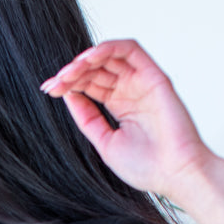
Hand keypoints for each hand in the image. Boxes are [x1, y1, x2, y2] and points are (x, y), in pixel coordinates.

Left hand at [41, 39, 213, 199]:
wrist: (175, 174)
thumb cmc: (147, 167)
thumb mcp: (105, 142)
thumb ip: (88, 118)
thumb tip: (68, 95)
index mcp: (120, 107)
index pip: (90, 86)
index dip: (69, 84)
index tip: (48, 89)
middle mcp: (131, 91)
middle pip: (96, 70)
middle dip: (72, 73)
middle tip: (55, 83)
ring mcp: (142, 82)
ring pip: (110, 57)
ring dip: (86, 60)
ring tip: (68, 72)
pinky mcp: (154, 76)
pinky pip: (130, 51)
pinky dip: (107, 49)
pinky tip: (88, 59)